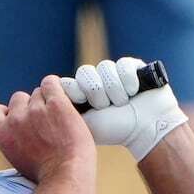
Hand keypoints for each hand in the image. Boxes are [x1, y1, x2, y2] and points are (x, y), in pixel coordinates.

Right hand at [0, 75, 94, 183]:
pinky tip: (64, 100)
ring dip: (47, 101)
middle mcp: (15, 119)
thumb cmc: (45, 174)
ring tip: (59, 119)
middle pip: (18, 98)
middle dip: (30, 106)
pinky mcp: (56, 104)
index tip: (15, 116)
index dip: (3, 110)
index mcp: (2, 134)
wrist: (65, 176)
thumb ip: (13, 139)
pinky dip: (57, 88)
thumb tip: (18, 128)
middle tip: (46, 123)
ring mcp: (35, 110)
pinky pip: (51, 83)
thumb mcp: (17, 159)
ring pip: (38, 92)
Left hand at [61, 57, 188, 161]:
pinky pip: (122, 64)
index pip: (70, 80)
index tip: (84, 102)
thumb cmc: (114, 129)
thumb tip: (47, 97)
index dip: (76, 90)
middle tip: (106, 107)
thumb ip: (63, 110)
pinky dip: (128, 80)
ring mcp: (115, 73)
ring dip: (114, 89)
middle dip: (96, 92)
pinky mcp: (133, 66)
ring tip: (122, 103)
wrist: (145, 129)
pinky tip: (134, 92)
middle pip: (85, 72)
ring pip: (104, 68)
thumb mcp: (83, 122)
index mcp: (83, 93)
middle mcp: (98, 80)